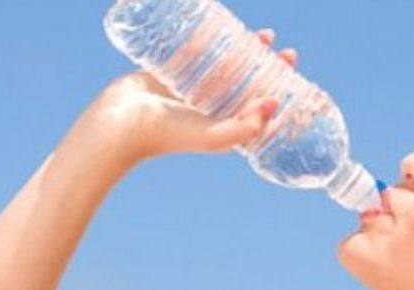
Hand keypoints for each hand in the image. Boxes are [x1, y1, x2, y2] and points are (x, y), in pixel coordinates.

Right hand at [70, 27, 298, 168]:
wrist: (122, 123)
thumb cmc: (169, 135)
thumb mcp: (214, 137)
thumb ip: (245, 127)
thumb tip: (276, 103)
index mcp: (223, 124)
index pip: (258, 103)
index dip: (278, 86)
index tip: (291, 67)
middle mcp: (210, 108)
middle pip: (246, 82)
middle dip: (265, 65)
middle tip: (281, 48)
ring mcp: (191, 90)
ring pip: (225, 65)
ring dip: (244, 51)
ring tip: (263, 36)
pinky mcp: (171, 72)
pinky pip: (197, 53)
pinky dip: (211, 41)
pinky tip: (224, 28)